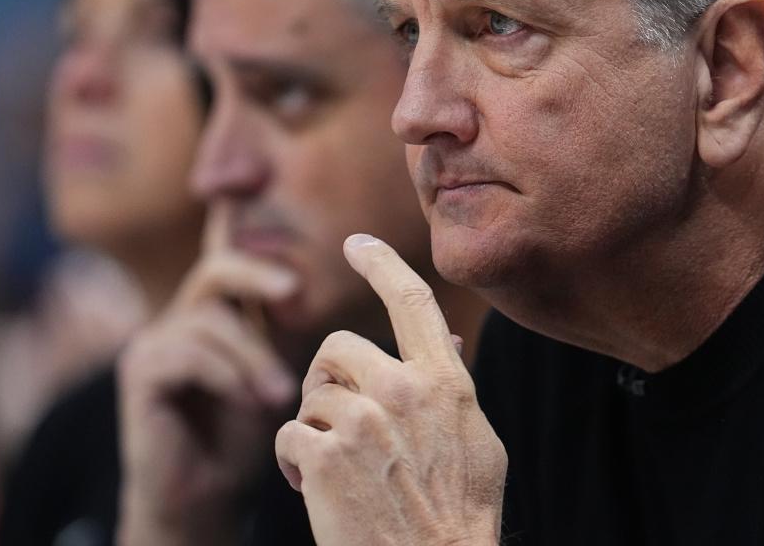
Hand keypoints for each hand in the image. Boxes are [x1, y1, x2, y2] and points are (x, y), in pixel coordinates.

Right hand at [117, 205, 298, 545]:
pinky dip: (225, 374)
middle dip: (255, 272)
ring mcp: (156, 342)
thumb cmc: (246, 439)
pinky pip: (185, 351)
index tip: (269, 209)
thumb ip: (301, 337)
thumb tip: (370, 304)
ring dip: (251, 355)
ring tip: (276, 395)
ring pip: (209, 318)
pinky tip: (251, 403)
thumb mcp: (282, 376)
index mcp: (221, 315)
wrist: (202, 499)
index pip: (233, 260)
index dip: (245, 228)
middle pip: (216, 269)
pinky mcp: (139, 372)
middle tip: (292, 290)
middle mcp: (184, 318)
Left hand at [275, 235, 505, 545]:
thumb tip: (447, 341)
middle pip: (338, 346)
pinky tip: (313, 491)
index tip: (358, 244)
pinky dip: (291, 463)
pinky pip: (286, 434)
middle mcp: (404, 390)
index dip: (382, 263)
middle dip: (327, 380)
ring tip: (333, 470)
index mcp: (445, 383)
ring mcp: (363, 422)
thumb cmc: (460, 518)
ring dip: (312, 430)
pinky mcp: (324, 456)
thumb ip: (454, 389)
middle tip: (333, 421)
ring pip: (310, 395)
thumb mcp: (477, 445)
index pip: (412, 301)